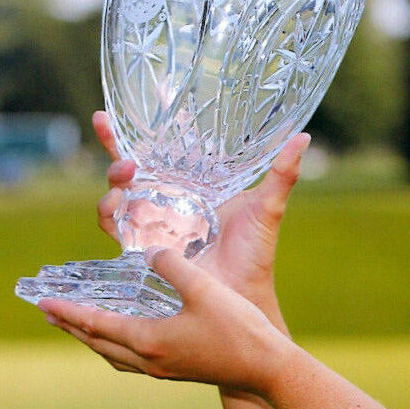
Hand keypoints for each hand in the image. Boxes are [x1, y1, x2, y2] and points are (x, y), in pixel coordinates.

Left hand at [38, 246, 292, 393]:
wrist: (265, 368)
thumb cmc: (238, 329)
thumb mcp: (204, 288)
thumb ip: (172, 266)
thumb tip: (149, 253)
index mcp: (148, 340)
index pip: (96, 324)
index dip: (68, 311)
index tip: (44, 302)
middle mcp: (149, 359)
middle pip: (97, 343)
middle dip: (72, 327)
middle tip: (49, 313)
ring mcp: (162, 369)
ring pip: (113, 355)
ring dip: (92, 339)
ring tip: (78, 325)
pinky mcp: (176, 371)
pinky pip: (131, 360)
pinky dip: (115, 346)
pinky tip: (124, 337)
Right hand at [91, 111, 309, 327]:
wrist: (243, 294)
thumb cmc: (256, 252)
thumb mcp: (267, 207)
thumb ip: (282, 173)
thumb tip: (303, 137)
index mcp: (190, 186)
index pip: (157, 152)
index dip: (132, 132)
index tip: (106, 113)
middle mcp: (165, 200)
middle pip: (128, 169)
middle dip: (115, 152)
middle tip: (128, 158)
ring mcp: (150, 223)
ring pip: (116, 195)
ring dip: (114, 183)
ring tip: (125, 175)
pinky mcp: (140, 248)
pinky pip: (113, 227)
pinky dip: (108, 213)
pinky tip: (115, 204)